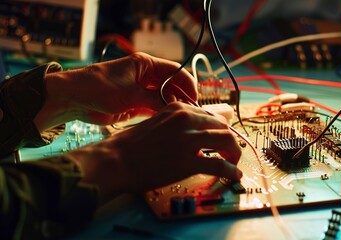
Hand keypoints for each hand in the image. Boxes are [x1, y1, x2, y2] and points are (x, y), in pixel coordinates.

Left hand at [35, 52, 196, 130]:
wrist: (74, 99)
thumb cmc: (99, 87)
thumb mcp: (131, 93)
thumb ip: (154, 99)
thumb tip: (174, 107)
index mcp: (144, 64)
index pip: (174, 70)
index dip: (187, 82)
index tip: (195, 96)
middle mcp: (144, 76)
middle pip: (171, 85)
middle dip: (182, 96)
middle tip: (192, 112)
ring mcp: (139, 91)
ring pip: (163, 97)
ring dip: (172, 107)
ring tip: (183, 119)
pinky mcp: (133, 104)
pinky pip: (153, 108)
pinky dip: (161, 114)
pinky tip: (169, 122)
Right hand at [68, 102, 242, 202]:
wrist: (115, 160)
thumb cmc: (131, 145)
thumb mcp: (158, 123)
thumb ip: (178, 124)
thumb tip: (195, 132)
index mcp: (178, 108)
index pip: (211, 116)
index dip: (220, 129)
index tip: (223, 139)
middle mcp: (186, 119)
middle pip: (223, 126)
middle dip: (231, 141)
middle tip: (231, 152)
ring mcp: (188, 139)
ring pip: (227, 141)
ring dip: (234, 153)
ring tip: (234, 163)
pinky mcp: (188, 161)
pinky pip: (219, 165)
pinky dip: (230, 171)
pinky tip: (233, 176)